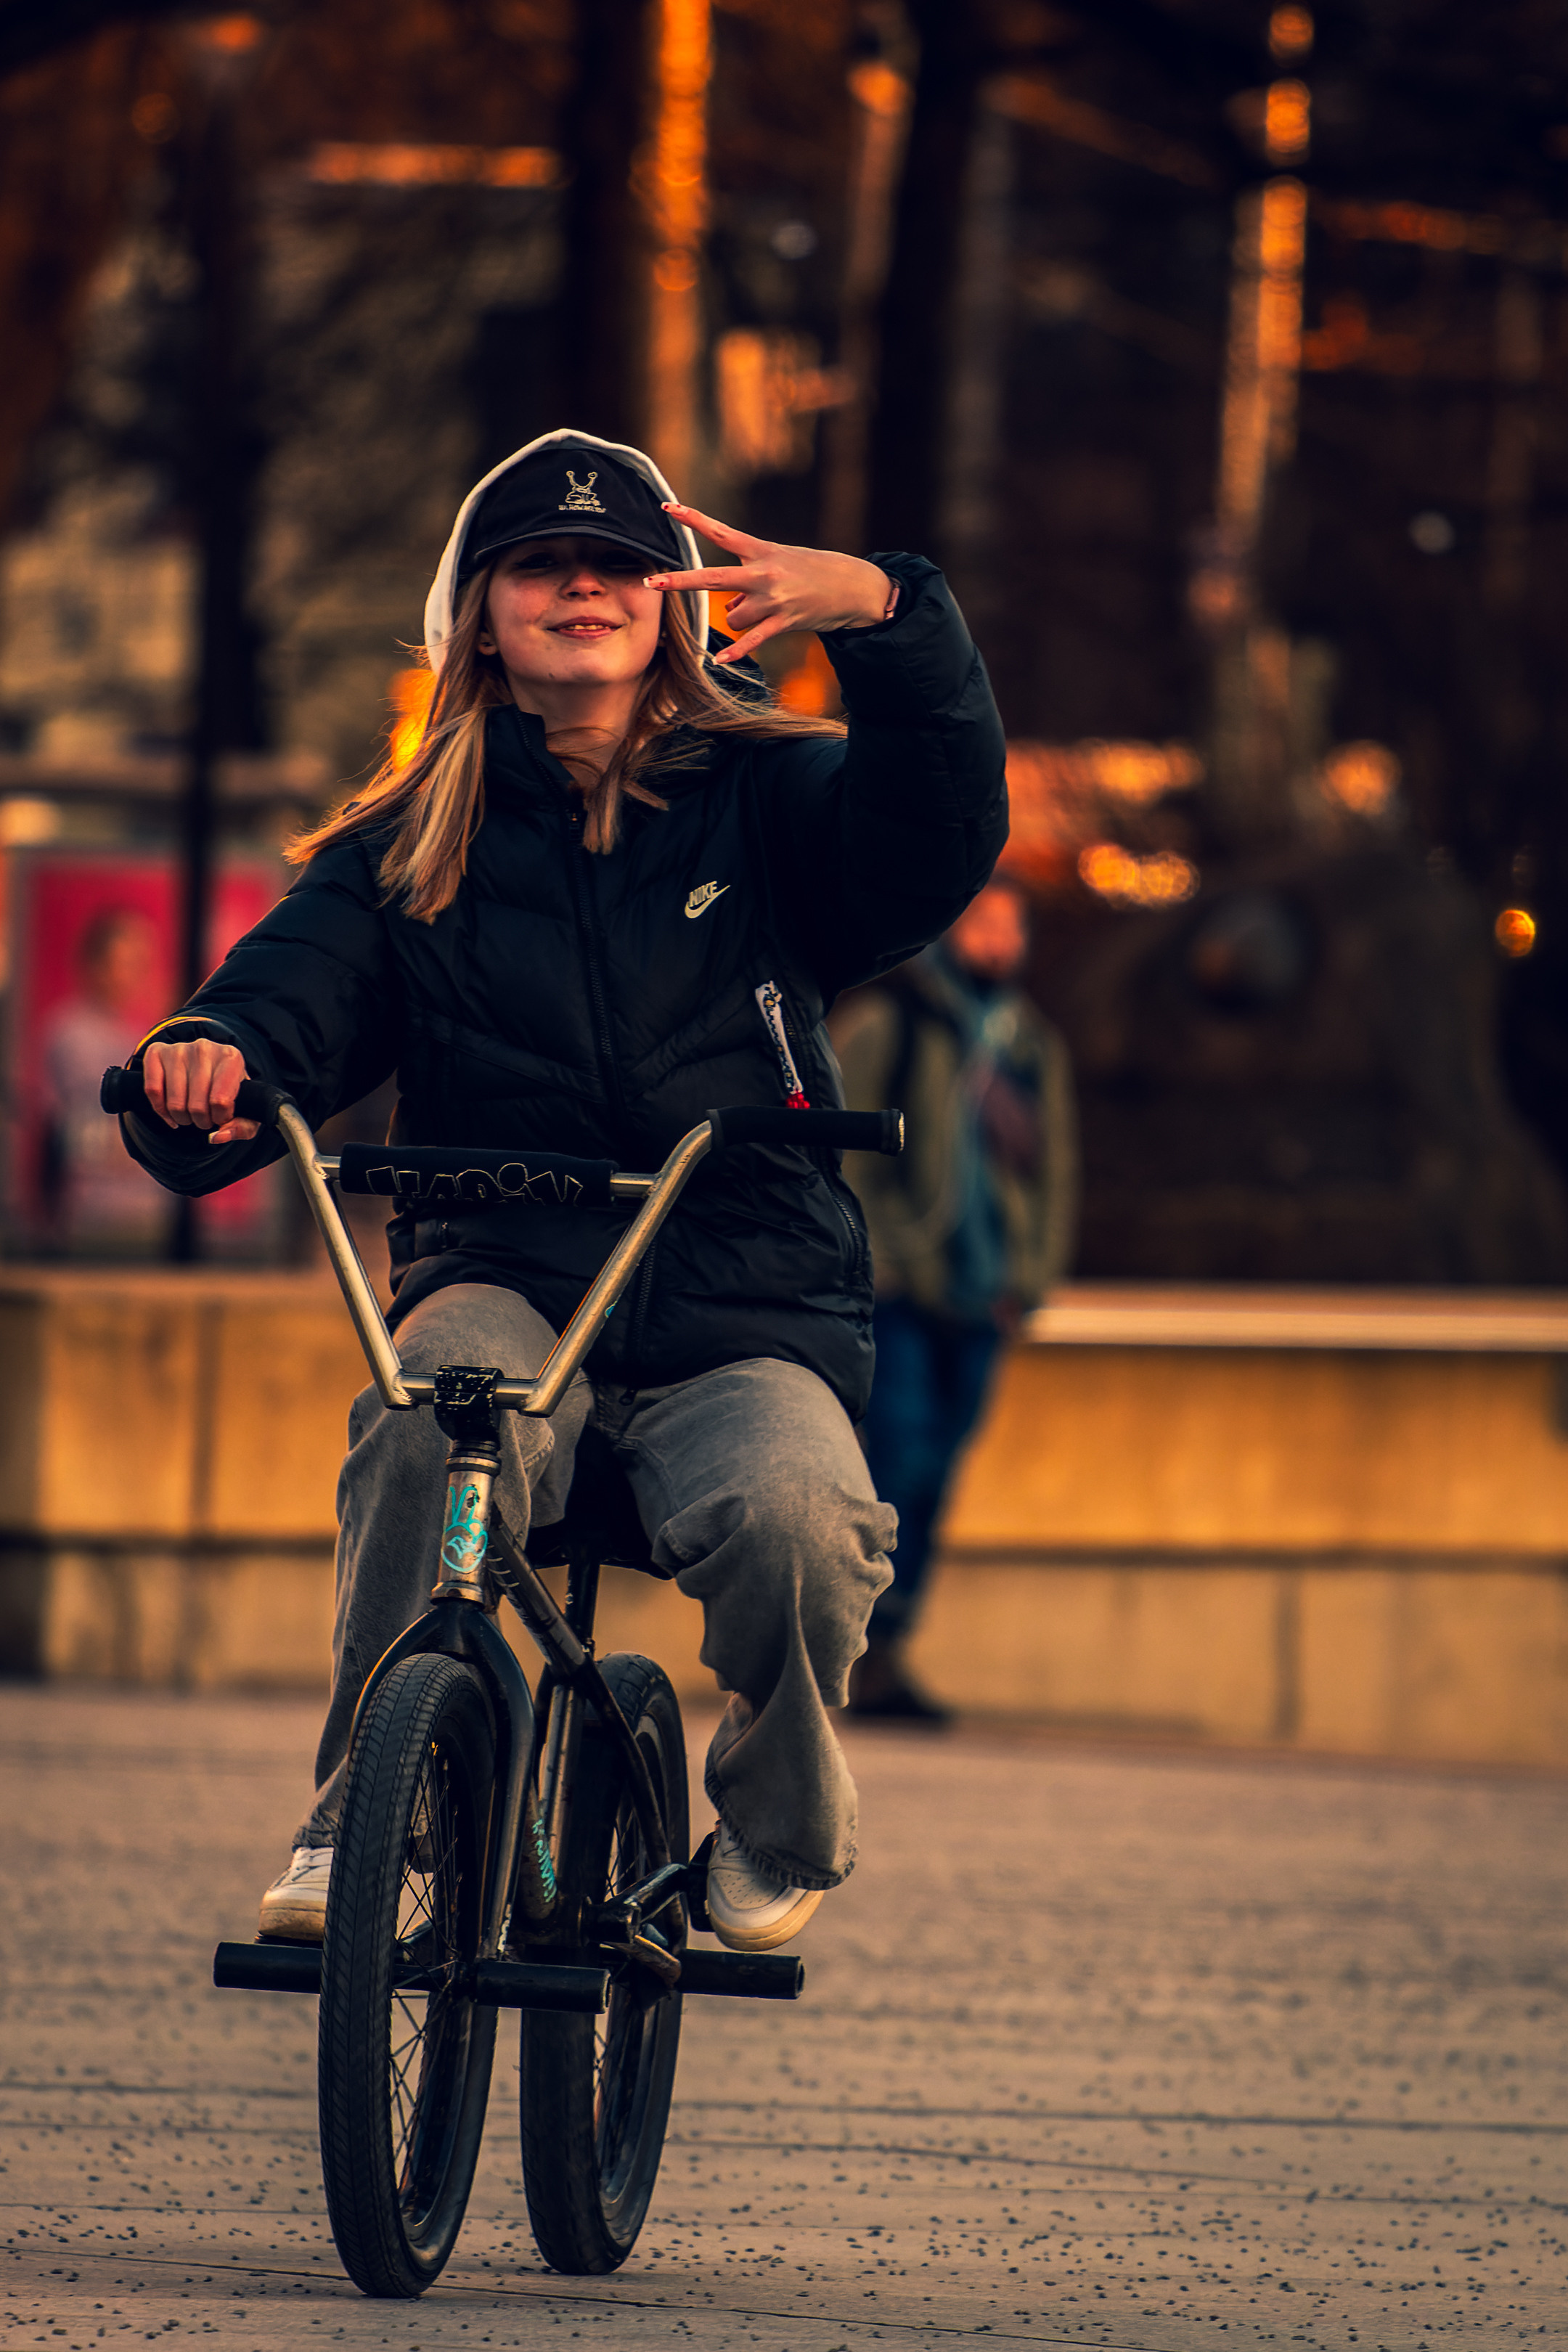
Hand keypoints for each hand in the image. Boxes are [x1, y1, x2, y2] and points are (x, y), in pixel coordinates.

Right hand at [142, 1039, 259, 1144]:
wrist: (210, 1065)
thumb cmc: (229, 1090)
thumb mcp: (247, 1108)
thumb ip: (241, 1127)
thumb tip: (216, 1137)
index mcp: (231, 1057)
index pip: (220, 1101)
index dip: (220, 1118)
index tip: (221, 1116)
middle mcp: (204, 1048)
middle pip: (197, 1106)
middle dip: (201, 1122)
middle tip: (205, 1118)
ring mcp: (178, 1049)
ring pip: (174, 1103)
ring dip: (182, 1119)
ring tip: (190, 1115)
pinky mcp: (156, 1052)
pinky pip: (152, 1091)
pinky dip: (161, 1110)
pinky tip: (171, 1113)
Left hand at [646, 503, 893, 665]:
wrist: (853, 587)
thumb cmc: (813, 571)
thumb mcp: (780, 563)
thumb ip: (749, 582)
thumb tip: (728, 611)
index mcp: (762, 550)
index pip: (721, 533)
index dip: (693, 519)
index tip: (667, 507)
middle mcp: (764, 573)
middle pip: (713, 579)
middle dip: (680, 582)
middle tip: (651, 582)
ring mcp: (774, 599)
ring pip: (735, 616)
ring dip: (741, 618)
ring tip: (767, 610)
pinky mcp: (785, 622)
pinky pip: (753, 641)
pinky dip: (736, 652)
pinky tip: (719, 661)